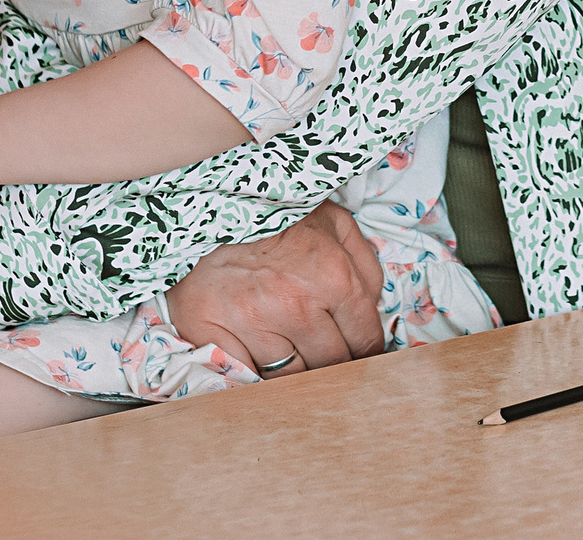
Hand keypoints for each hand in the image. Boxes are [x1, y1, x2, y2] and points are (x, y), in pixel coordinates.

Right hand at [162, 201, 385, 376]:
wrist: (208, 205)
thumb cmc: (278, 218)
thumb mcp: (336, 224)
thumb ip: (366, 268)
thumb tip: (374, 311)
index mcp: (334, 278)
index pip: (364, 341)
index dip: (363, 350)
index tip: (356, 351)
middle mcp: (295, 305)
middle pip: (329, 365)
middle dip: (330, 360)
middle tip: (320, 347)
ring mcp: (251, 322)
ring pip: (289, 377)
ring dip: (292, 366)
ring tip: (285, 341)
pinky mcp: (211, 333)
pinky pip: (245, 376)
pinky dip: (251, 369)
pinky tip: (252, 346)